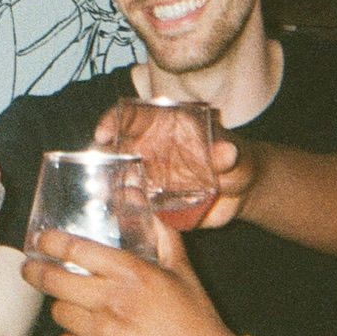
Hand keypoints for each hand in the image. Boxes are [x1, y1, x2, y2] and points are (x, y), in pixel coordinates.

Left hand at [20, 223, 231, 335]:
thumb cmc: (196, 318)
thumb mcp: (182, 271)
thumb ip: (163, 237)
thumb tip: (147, 209)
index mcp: (131, 273)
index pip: (75, 249)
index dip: (50, 242)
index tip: (42, 240)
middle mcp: (112, 300)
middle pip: (53, 280)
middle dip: (35, 272)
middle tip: (31, 268)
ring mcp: (103, 333)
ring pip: (59, 312)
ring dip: (61, 306)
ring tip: (70, 304)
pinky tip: (80, 334)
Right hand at [92, 102, 249, 230]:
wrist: (243, 193)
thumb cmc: (237, 160)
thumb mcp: (234, 154)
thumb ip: (228, 154)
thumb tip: (228, 152)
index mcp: (166, 127)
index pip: (131, 116)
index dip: (113, 121)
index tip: (103, 135)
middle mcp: (152, 150)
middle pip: (116, 147)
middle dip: (100, 157)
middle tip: (93, 172)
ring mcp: (151, 177)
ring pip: (118, 177)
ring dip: (107, 186)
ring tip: (101, 198)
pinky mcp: (156, 202)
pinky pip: (134, 205)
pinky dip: (124, 211)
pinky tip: (119, 219)